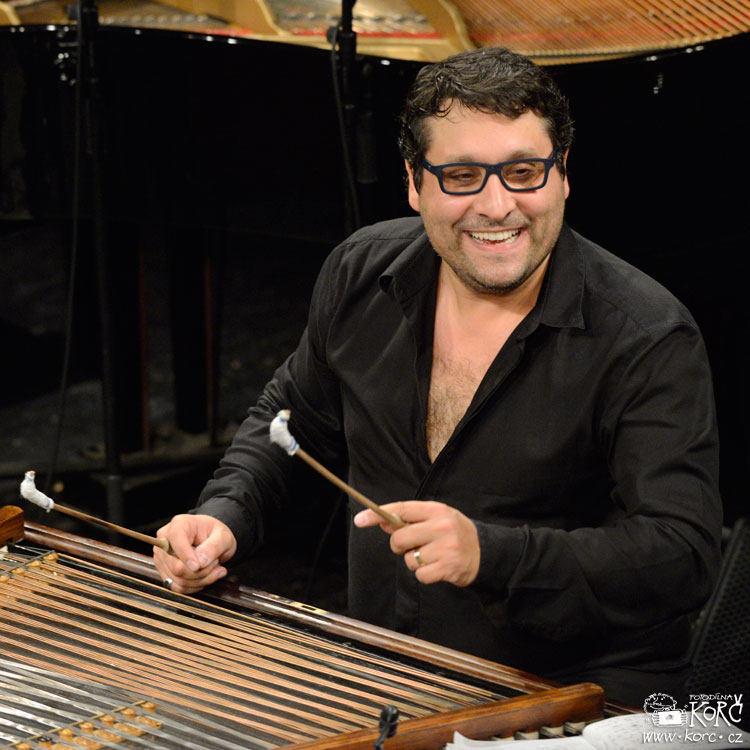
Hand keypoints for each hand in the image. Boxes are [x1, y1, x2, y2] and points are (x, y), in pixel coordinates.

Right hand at [153, 514, 236, 593]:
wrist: (212, 540)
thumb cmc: (216, 534)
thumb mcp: (223, 536)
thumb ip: (213, 547)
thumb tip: (200, 561)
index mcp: (179, 524)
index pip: (175, 540)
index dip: (186, 556)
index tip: (198, 566)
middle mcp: (165, 540)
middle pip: (177, 567)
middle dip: (201, 571)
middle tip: (216, 563)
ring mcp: (162, 557)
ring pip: (178, 580)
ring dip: (201, 580)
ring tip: (214, 568)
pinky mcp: (164, 571)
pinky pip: (178, 587)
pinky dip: (195, 586)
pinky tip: (207, 577)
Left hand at [353, 501, 479, 586]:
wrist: (485, 552)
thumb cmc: (454, 533)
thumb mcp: (437, 518)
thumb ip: (411, 520)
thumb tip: (382, 522)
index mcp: (436, 510)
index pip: (400, 509)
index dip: (377, 514)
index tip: (359, 519)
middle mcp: (441, 526)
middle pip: (399, 538)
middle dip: (399, 546)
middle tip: (411, 546)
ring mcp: (445, 547)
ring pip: (408, 559)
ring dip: (414, 561)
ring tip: (432, 556)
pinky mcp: (448, 567)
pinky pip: (420, 575)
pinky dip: (425, 575)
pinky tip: (437, 567)